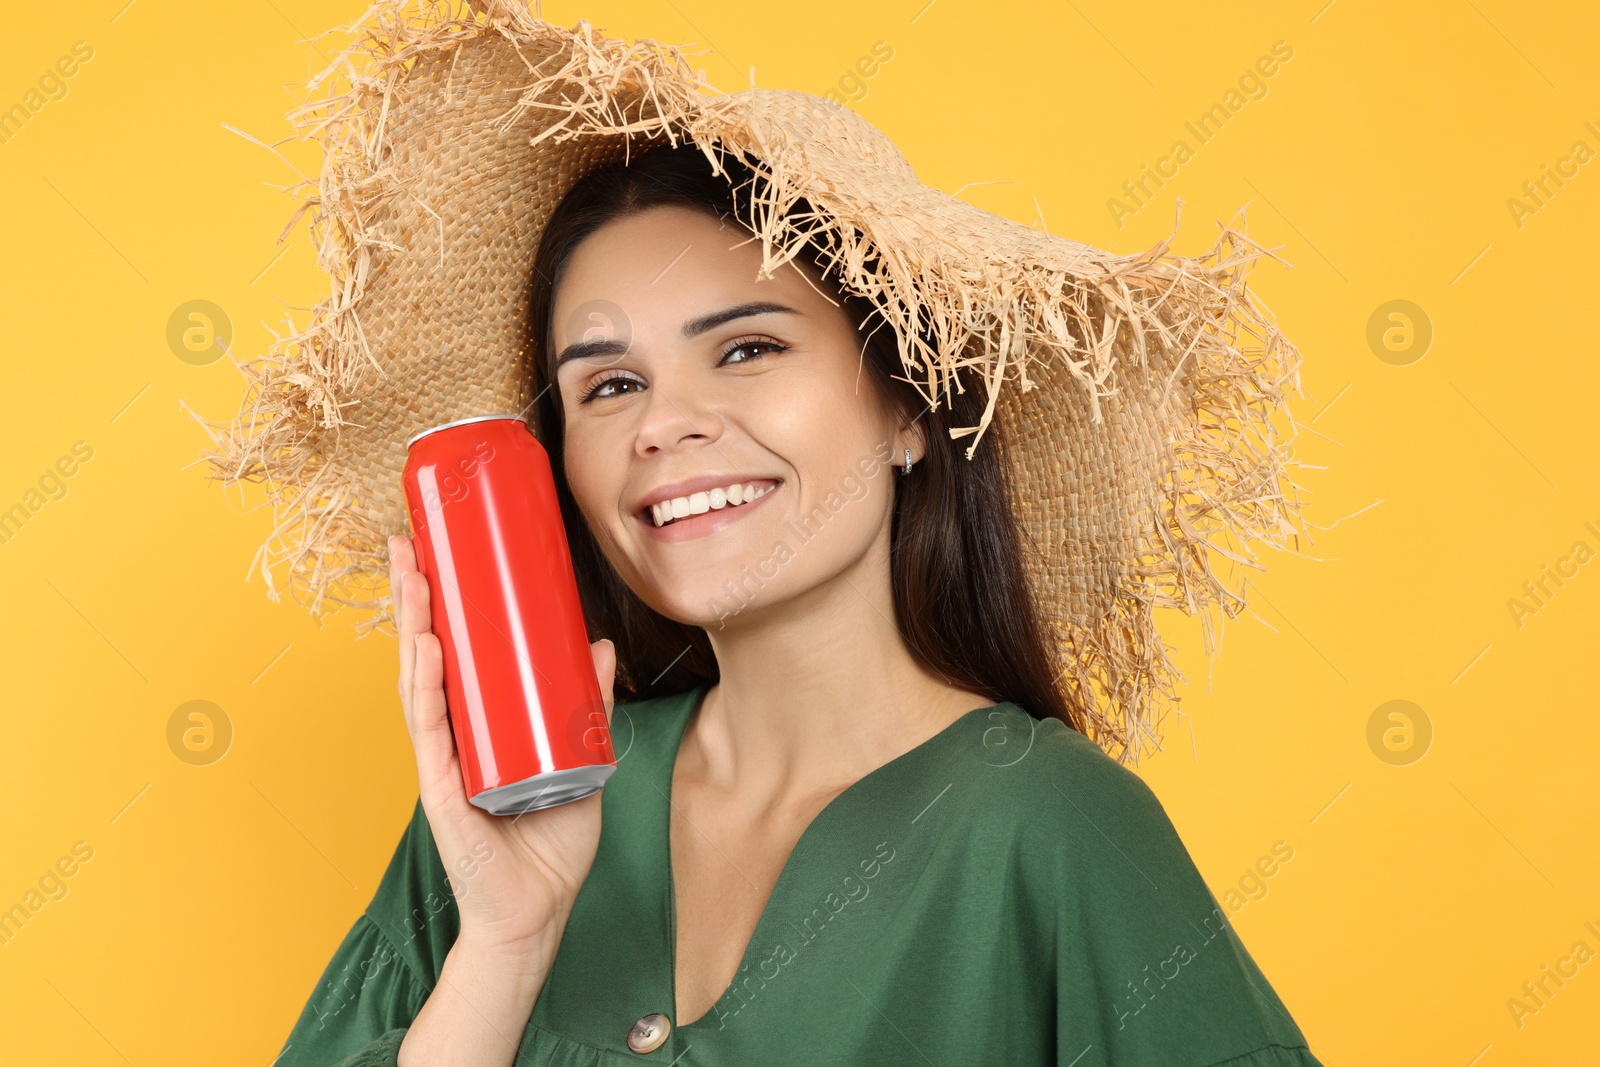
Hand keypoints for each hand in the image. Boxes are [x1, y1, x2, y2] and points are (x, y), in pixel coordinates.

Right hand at [386, 533, 614, 957]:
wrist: (538, 912)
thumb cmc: (550, 845)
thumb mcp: (582, 758)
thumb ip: (585, 705)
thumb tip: (598, 644)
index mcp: (478, 726)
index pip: (452, 653)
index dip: (441, 604)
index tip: (436, 553)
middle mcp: (453, 735)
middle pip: (426, 654)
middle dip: (416, 598)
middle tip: (409, 541)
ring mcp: (444, 758)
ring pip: (420, 680)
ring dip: (414, 625)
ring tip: (411, 573)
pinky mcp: (444, 787)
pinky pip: (432, 728)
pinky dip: (428, 685)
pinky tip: (426, 646)